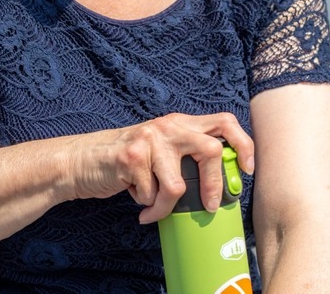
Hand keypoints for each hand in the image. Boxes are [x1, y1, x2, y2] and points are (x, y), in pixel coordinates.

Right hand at [66, 112, 254, 224]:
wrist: (82, 161)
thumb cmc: (128, 162)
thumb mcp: (162, 149)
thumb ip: (186, 154)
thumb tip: (222, 183)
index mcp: (180, 123)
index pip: (224, 121)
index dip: (243, 144)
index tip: (247, 169)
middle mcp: (168, 126)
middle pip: (209, 151)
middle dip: (213, 186)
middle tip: (208, 206)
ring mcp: (149, 139)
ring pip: (177, 186)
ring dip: (165, 206)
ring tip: (152, 208)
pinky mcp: (131, 157)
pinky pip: (151, 195)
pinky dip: (145, 205)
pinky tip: (133, 196)